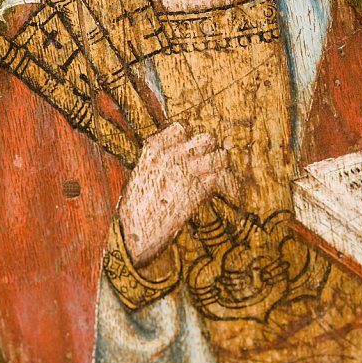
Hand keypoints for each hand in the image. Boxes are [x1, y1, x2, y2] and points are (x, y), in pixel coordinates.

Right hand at [117, 121, 237, 266]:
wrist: (132, 234)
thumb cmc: (134, 208)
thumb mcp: (139, 177)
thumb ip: (157, 162)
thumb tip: (179, 156)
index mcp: (154, 150)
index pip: (181, 128)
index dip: (189, 139)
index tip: (189, 150)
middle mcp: (172, 155)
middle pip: (206, 139)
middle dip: (210, 150)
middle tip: (207, 164)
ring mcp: (186, 172)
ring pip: (220, 156)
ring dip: (221, 167)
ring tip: (217, 176)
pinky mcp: (198, 192)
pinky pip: (224, 179)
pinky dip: (229, 186)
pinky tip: (226, 192)